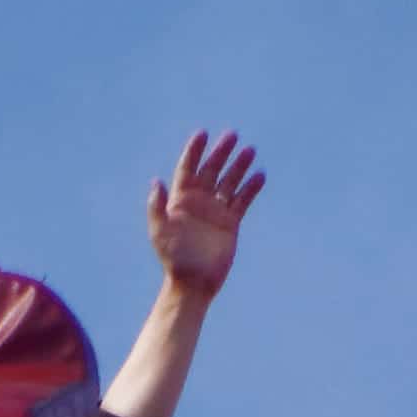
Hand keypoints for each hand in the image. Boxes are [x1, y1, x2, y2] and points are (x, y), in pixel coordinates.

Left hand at [143, 129, 263, 297]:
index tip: (202, 134)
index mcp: (180, 201)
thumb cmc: (174, 259)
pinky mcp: (230, 222)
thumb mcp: (160, 232)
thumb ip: (157, 207)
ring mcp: (215, 211)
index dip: (194, 151)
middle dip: (221, 152)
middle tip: (232, 135)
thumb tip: (156, 181)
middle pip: (211, 170)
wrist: (193, 282)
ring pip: (229, 182)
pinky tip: (260, 175)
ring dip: (239, 166)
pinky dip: (251, 188)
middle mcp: (198, 202)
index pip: (187, 169)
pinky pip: (243, 200)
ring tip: (250, 150)